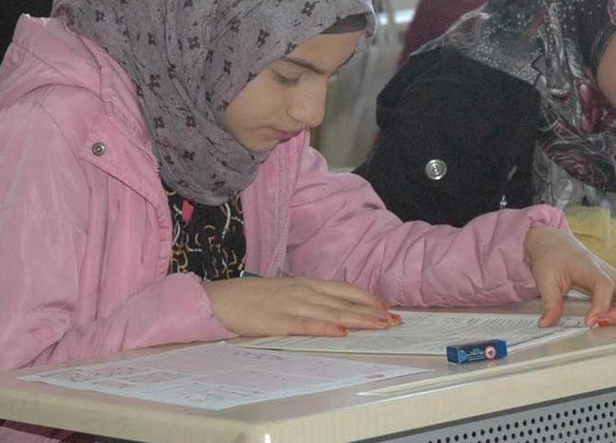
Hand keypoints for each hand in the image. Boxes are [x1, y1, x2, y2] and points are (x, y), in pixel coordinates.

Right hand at [203, 276, 400, 337]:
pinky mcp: (278, 321)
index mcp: (304, 283)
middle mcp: (302, 291)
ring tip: (379, 326)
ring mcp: (291, 305)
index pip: (342, 289)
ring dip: (358, 320)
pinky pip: (307, 325)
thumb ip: (306, 297)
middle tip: (395, 320)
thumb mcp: (284, 291)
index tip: (386, 307)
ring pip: (332, 313)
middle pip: (343, 301)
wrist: (220, 299)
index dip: (366, 298)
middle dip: (371, 311)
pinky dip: (326, 329)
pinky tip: (342, 333)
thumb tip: (329, 307)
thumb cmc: (251, 298)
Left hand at [523, 226, 615, 328]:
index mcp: (590, 267)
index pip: (604, 285)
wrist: (555, 243)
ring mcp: (615, 278)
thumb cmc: (552, 256)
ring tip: (609, 322)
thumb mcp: (545, 279)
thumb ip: (550, 303)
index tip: (591, 322)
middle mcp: (607, 272)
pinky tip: (613, 318)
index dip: (601, 306)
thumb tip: (546, 324)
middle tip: (604, 324)